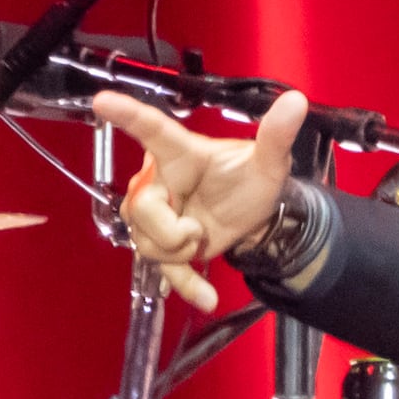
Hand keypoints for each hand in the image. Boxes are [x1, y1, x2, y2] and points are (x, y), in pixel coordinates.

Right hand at [99, 89, 302, 309]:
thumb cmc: (253, 179)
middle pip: (141, 210)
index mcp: (181, 153)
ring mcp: (158, 213)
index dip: (127, 115)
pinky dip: (186, 285)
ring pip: (145, 242)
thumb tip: (296, 100)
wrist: (259, 215)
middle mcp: (160, 180)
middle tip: (200, 229)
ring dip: (178, 252)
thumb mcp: (269, 161)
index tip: (102, 100)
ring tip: (203, 238)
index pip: (152, 131)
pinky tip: (207, 298)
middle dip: (171, 231)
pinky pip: (161, 269)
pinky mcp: (164, 243)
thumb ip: (276, 135)